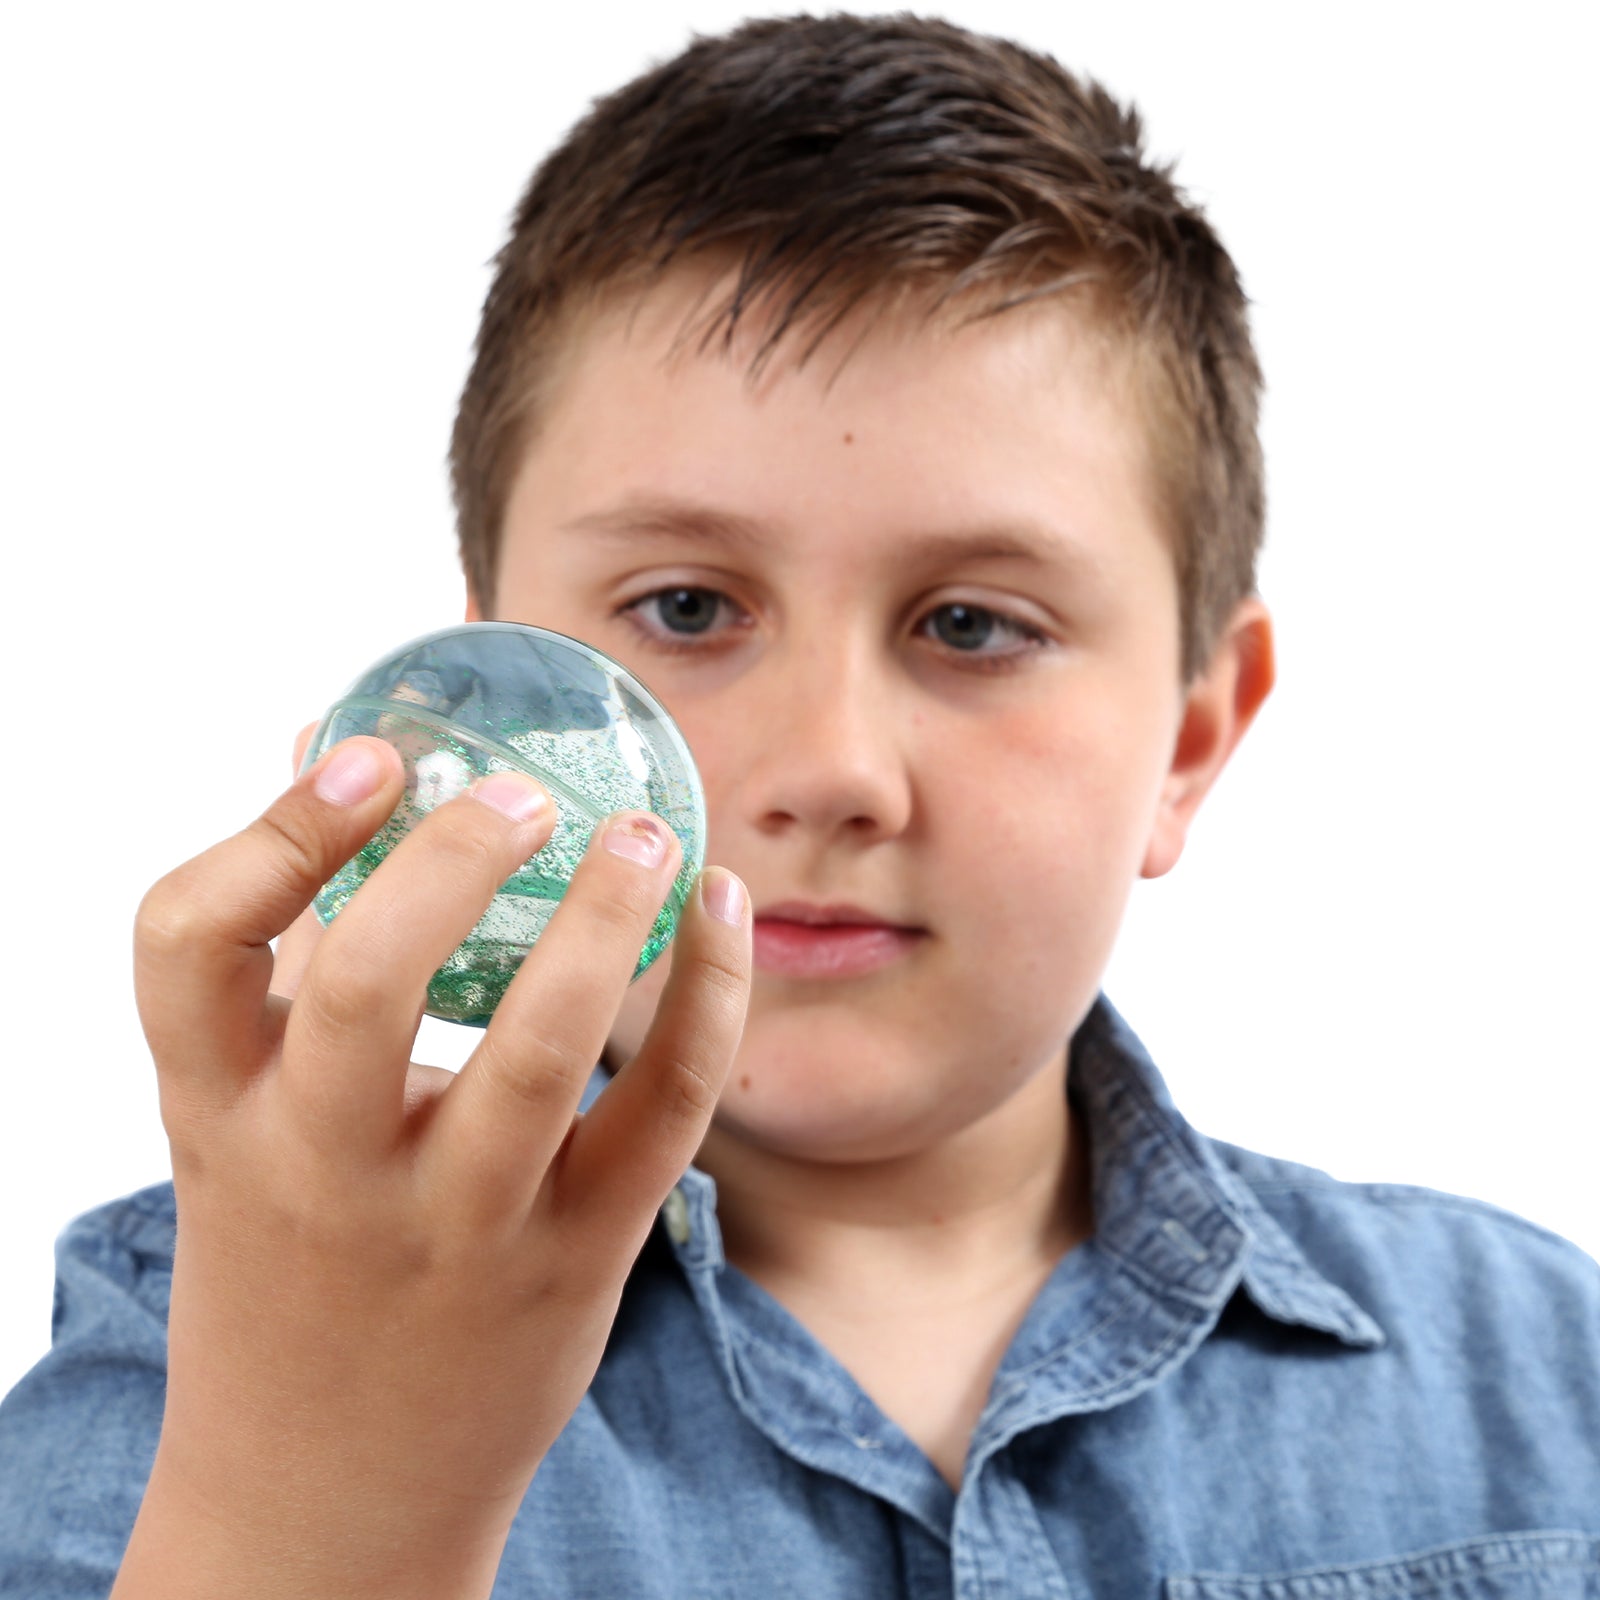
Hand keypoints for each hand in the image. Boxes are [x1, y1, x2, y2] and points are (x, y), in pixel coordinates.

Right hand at [117, 736, 750, 1599]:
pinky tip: (724, 916)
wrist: (329, 1490)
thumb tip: (326, 750)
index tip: (370, 755)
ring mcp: (457, 1222)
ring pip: (540, 1048)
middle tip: (524, 794)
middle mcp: (325, 1170)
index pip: (187, 946)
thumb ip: (283, 959)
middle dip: (454, 862)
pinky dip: (708, 998)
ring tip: (647, 835)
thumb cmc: (288, 1268)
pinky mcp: (575, 1258)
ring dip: (606, 917)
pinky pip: (661, 1110)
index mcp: (220, 1115)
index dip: (274, 833)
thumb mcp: (242, 1126)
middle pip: (367, 984)